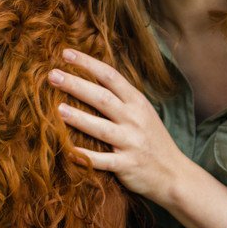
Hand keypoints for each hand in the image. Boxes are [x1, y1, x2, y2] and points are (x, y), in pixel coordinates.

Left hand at [49, 48, 188, 206]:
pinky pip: (103, 161)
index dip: (88, 63)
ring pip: (102, 128)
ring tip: (56, 108)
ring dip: (79, 118)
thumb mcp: (142, 111)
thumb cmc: (152, 139)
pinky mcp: (127, 166)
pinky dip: (86, 156)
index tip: (65, 53)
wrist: (174, 173)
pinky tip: (68, 151)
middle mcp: (134, 119)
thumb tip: (88, 78)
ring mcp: (131, 142)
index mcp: (137, 102)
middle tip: (52, 75)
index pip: (110, 76)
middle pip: (102, 98)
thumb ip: (120, 97)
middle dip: (76, 85)